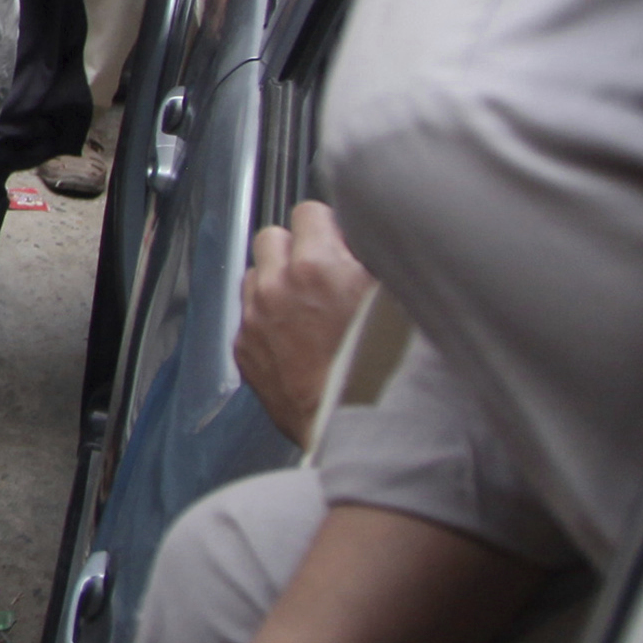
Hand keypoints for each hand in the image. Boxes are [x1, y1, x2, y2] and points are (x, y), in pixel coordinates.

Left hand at [236, 201, 373, 445]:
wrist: (359, 430)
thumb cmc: (386, 370)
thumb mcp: (398, 299)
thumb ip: (375, 261)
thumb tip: (368, 239)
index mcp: (319, 266)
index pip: (309, 212)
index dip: (327, 228)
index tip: (339, 245)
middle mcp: (278, 286)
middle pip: (273, 237)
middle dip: (295, 250)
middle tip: (320, 275)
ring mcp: (255, 318)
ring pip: (255, 274)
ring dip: (276, 283)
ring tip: (306, 309)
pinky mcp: (244, 349)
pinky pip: (247, 315)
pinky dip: (265, 319)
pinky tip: (293, 339)